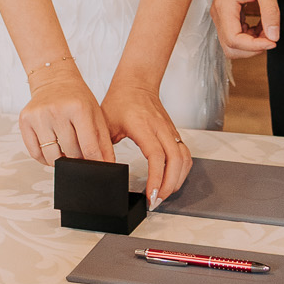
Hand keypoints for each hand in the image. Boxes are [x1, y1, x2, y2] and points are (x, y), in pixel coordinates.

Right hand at [19, 62, 112, 167]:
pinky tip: (53, 151)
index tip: (97, 169)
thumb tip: (108, 165)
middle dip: (79, 161)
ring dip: (61, 162)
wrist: (54, 78)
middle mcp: (57, 110)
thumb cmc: (76, 97)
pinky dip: (45, 160)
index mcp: (78, 107)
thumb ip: (103, 140)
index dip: (95, 162)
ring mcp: (39, 116)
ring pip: (51, 157)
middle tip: (82, 157)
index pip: (88, 146)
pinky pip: (35, 154)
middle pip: (71, 153)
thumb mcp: (95, 113)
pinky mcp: (25, 120)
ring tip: (67, 155)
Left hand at [102, 74, 191, 207]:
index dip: (156, 178)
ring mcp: (170, 130)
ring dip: (178, 179)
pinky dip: (182, 170)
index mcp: (143, 125)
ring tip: (164, 194)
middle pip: (176, 160)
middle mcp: (161, 128)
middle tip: (156, 201)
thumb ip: (102, 147)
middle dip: (169, 185)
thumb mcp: (105, 123)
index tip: (151, 195)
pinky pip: (185, 154)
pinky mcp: (174, 133)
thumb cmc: (120, 100)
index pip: (156, 155)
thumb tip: (98, 170)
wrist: (137, 82)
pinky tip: (172, 180)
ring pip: (184, 158)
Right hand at [211, 0, 279, 59]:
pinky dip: (249, 37)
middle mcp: (218, 14)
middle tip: (270, 38)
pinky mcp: (226, 15)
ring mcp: (221, 15)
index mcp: (224, 7)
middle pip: (230, 47)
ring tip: (267, 30)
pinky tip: (261, 26)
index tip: (272, 42)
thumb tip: (274, 36)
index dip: (254, 47)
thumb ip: (270, 12)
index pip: (234, 40)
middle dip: (252, 49)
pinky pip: (234, 34)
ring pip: (231, 44)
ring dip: (251, 44)